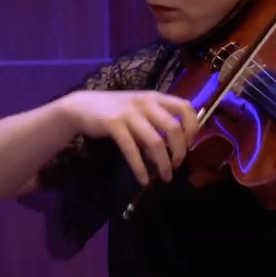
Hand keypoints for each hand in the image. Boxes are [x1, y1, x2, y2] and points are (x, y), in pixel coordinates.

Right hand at [62, 90, 197, 184]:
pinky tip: (143, 179)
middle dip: (180, 150)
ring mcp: (129, 112)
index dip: (193, 126)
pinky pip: (131, 149)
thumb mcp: (139, 116)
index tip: (190, 144)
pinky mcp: (113, 123)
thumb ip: (154, 131)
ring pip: (155, 141)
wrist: (82, 106)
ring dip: (163, 163)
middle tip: (178, 165)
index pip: (185, 107)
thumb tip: (170, 156)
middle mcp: (145, 102)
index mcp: (156, 97)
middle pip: (174, 127)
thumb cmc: (116, 111)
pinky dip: (140, 167)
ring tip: (165, 177)